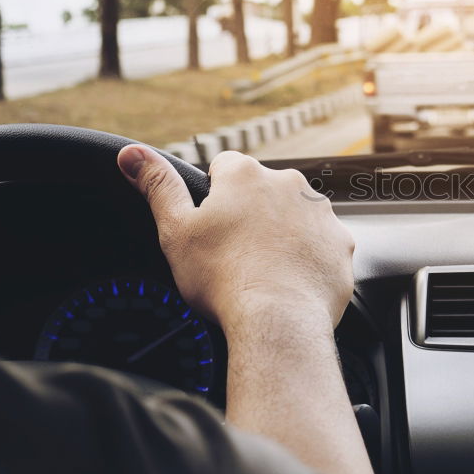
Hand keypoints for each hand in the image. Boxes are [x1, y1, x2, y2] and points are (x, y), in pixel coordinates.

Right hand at [116, 146, 354, 331]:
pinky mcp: (341, 243)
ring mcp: (321, 213)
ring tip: (264, 270)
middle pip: (263, 191)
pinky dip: (308, 258)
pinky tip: (290, 281)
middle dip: (252, 214)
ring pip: (295, 216)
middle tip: (236, 252)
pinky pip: (322, 245)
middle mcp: (290, 184)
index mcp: (246, 175)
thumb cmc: (223, 278)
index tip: (213, 225)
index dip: (215, 196)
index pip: (225, 167)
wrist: (277, 321)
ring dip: (282, 234)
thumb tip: (131, 153)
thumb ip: (158, 186)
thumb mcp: (177, 230)